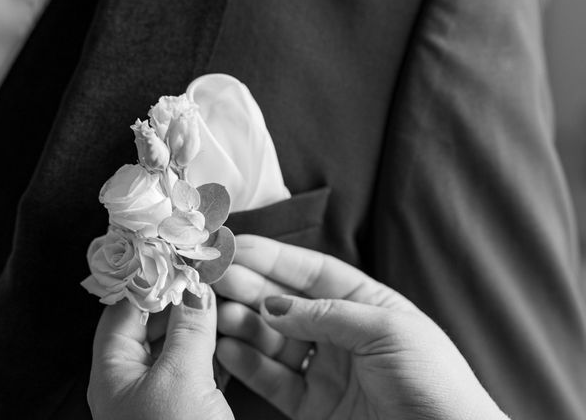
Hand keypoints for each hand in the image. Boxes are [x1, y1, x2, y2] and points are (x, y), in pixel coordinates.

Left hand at [87, 286, 232, 419]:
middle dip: (178, 301)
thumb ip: (190, 328)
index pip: (123, 311)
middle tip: (203, 278)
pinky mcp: (186, 409)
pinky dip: (212, 350)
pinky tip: (229, 335)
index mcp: (113, 375)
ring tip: (219, 301)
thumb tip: (195, 289)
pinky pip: (196, 369)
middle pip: (150, 326)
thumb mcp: (182, 378)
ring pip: (176, 347)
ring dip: (198, 324)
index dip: (149, 282)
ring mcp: (160, 398)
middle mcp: (132, 385)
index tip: (176, 259)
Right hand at [214, 235, 507, 419]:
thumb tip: (273, 304)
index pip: (311, 272)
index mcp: (365, 304)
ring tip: (217, 312)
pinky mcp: (313, 406)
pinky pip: (273, 380)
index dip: (274, 258)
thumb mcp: (386, 332)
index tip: (238, 247)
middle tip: (217, 276)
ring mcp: (325, 369)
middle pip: (286, 302)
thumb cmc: (435, 383)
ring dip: (243, 323)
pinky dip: (248, 364)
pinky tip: (227, 348)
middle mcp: (341, 333)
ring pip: (274, 339)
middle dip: (250, 286)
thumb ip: (327, 315)